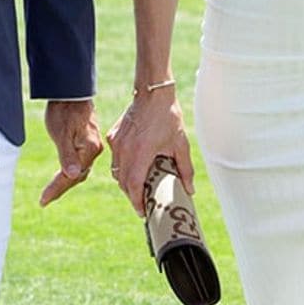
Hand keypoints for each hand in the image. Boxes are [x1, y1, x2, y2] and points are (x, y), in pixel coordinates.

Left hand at [40, 99, 103, 206]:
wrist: (71, 92)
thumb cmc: (64, 111)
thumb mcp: (61, 133)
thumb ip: (68, 155)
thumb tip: (73, 174)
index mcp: (90, 149)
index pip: (72, 176)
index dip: (56, 189)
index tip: (42, 201)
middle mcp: (94, 149)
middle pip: (78, 176)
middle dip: (60, 189)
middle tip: (44, 200)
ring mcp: (93, 146)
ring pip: (80, 170)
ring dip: (66, 182)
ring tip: (51, 192)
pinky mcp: (88, 142)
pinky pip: (80, 163)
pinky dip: (70, 172)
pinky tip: (64, 175)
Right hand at [106, 87, 193, 216]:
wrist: (153, 92)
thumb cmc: (168, 117)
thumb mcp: (180, 143)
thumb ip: (185, 169)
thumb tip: (190, 190)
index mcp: (141, 154)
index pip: (133, 187)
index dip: (137, 202)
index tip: (143, 212)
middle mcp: (124, 150)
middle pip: (123, 182)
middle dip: (131, 195)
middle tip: (142, 202)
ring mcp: (117, 143)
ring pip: (116, 171)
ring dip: (125, 181)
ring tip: (138, 186)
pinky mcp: (113, 136)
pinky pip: (115, 157)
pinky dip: (122, 165)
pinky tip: (133, 165)